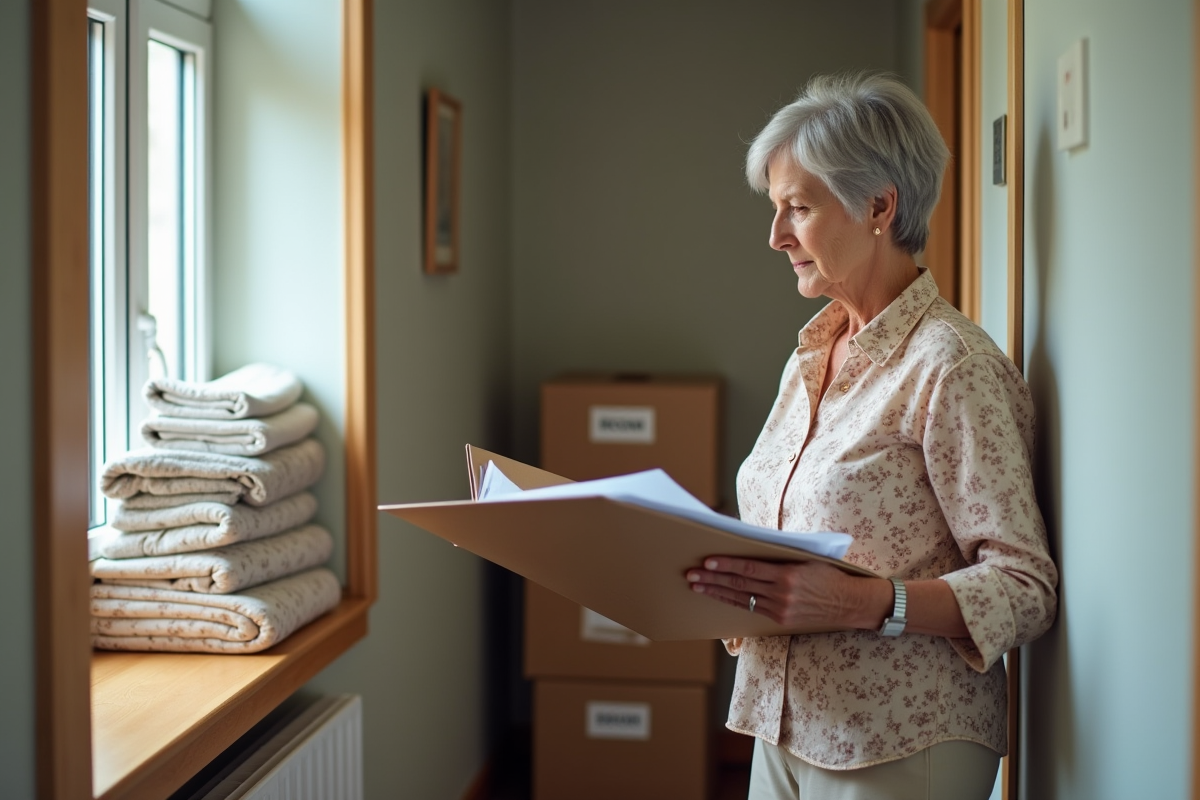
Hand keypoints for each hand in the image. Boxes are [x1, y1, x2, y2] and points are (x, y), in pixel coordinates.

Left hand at [685, 556, 886, 631]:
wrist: (849, 602)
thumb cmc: (828, 573)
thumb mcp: (806, 557)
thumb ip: (779, 555)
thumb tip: (749, 545)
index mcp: (788, 574)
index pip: (749, 569)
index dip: (726, 565)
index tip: (707, 562)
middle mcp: (782, 593)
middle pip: (739, 585)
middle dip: (712, 579)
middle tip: (691, 575)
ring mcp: (780, 609)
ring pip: (741, 599)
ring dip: (716, 592)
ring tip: (696, 586)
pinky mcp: (780, 620)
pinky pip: (751, 609)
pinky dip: (733, 602)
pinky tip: (718, 597)